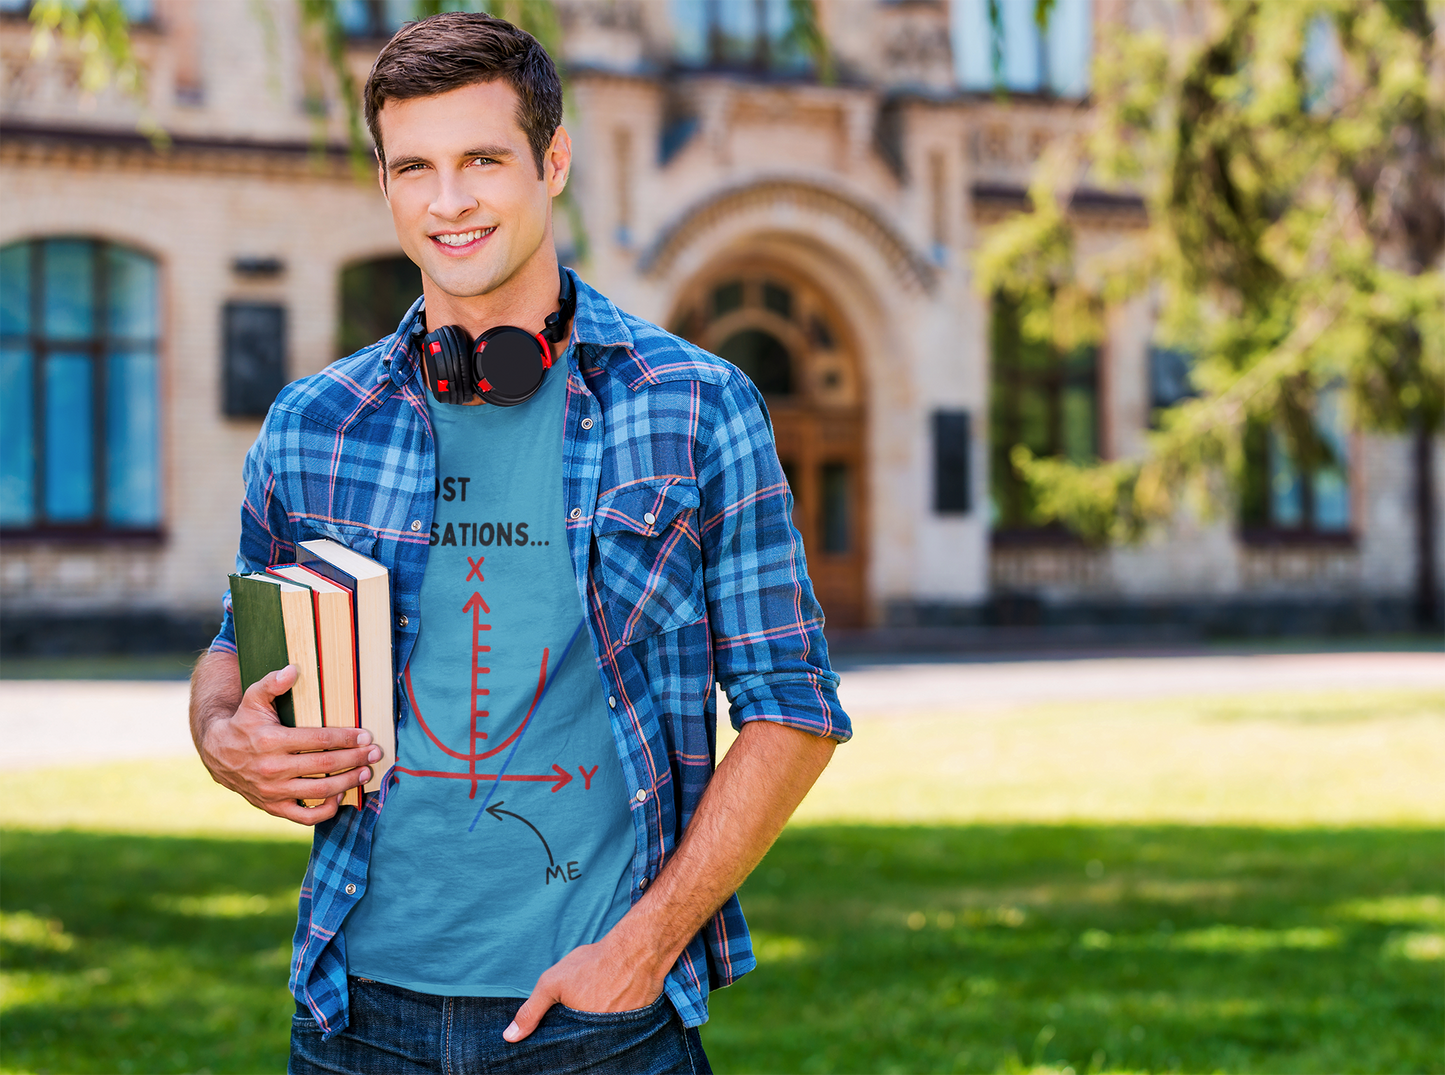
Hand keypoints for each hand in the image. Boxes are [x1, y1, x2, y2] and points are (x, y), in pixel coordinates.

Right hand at [197, 664, 381, 824]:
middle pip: (324, 766)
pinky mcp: (272, 807)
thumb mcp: (252, 699)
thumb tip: (293, 670)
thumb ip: (272, 684)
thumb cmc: (243, 723)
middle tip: (375, 753)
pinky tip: (340, 795)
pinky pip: (304, 816)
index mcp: (270, 741)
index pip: (318, 740)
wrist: (216, 754)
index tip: (366, 735)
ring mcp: (272, 791)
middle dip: (355, 758)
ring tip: (366, 772)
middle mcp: (272, 768)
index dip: (346, 738)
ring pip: (319, 791)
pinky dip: (326, 810)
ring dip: (348, 782)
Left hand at [503, 925, 666, 1041]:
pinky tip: (612, 1006)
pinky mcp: (638, 1026)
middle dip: (579, 1038)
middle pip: (585, 1047)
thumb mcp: (552, 983)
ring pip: (603, 1039)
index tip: (556, 1036)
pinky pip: (622, 1032)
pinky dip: (615, 1024)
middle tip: (578, 1016)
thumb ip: (531, 1012)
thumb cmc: (593, 964)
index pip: (565, 1053)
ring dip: (598, 1032)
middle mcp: (603, 1041)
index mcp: (581, 1036)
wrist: (637, 950)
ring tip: (596, 1008)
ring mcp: (622, 1034)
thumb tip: (509, 1037)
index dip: (560, 1044)